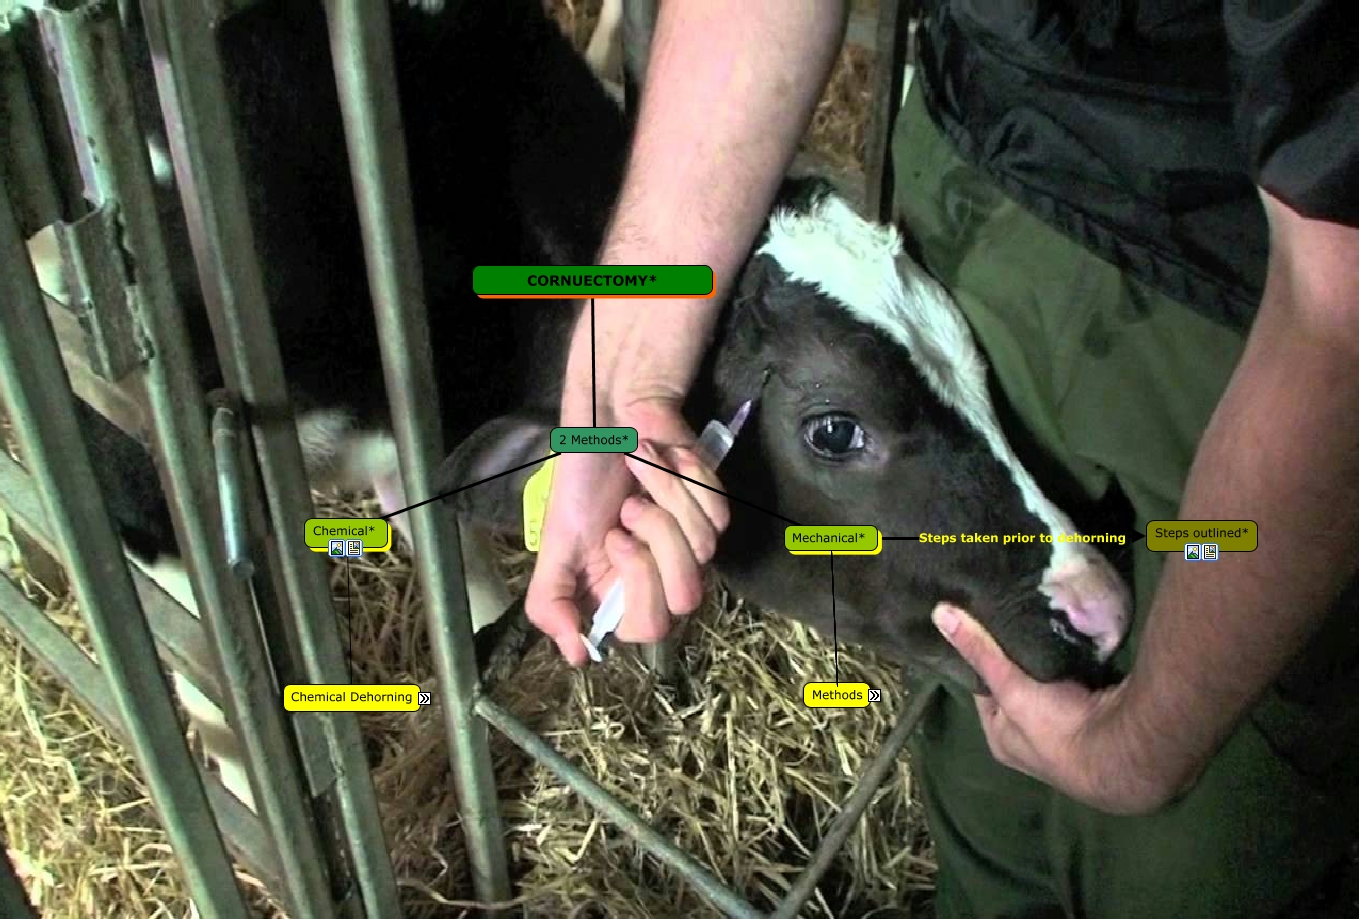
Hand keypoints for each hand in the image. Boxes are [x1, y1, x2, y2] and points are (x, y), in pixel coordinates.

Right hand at [526, 397, 729, 663]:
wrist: (611, 419)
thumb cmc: (582, 479)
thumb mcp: (557, 542)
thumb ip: (552, 600)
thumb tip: (578, 658)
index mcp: (623, 594)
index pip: (651, 628)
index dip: (639, 583)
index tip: (615, 538)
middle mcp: (662, 577)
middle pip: (686, 597)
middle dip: (656, 539)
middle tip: (629, 507)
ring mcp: (692, 544)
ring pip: (704, 549)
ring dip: (663, 495)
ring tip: (638, 473)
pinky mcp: (714, 509)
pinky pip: (717, 511)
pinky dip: (682, 476)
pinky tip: (661, 459)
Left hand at [931, 603, 1194, 815]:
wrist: (1129, 753)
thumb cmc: (1058, 728)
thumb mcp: (1011, 688)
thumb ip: (981, 652)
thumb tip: (938, 613)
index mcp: (1002, 739)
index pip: (983, 688)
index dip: (982, 656)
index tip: (981, 623)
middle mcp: (1030, 741)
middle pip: (1018, 686)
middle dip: (1018, 657)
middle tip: (1014, 615)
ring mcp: (1066, 731)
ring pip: (1049, 684)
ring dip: (1048, 659)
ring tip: (1041, 619)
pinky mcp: (1097, 717)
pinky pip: (1080, 681)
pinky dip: (1076, 662)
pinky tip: (1074, 636)